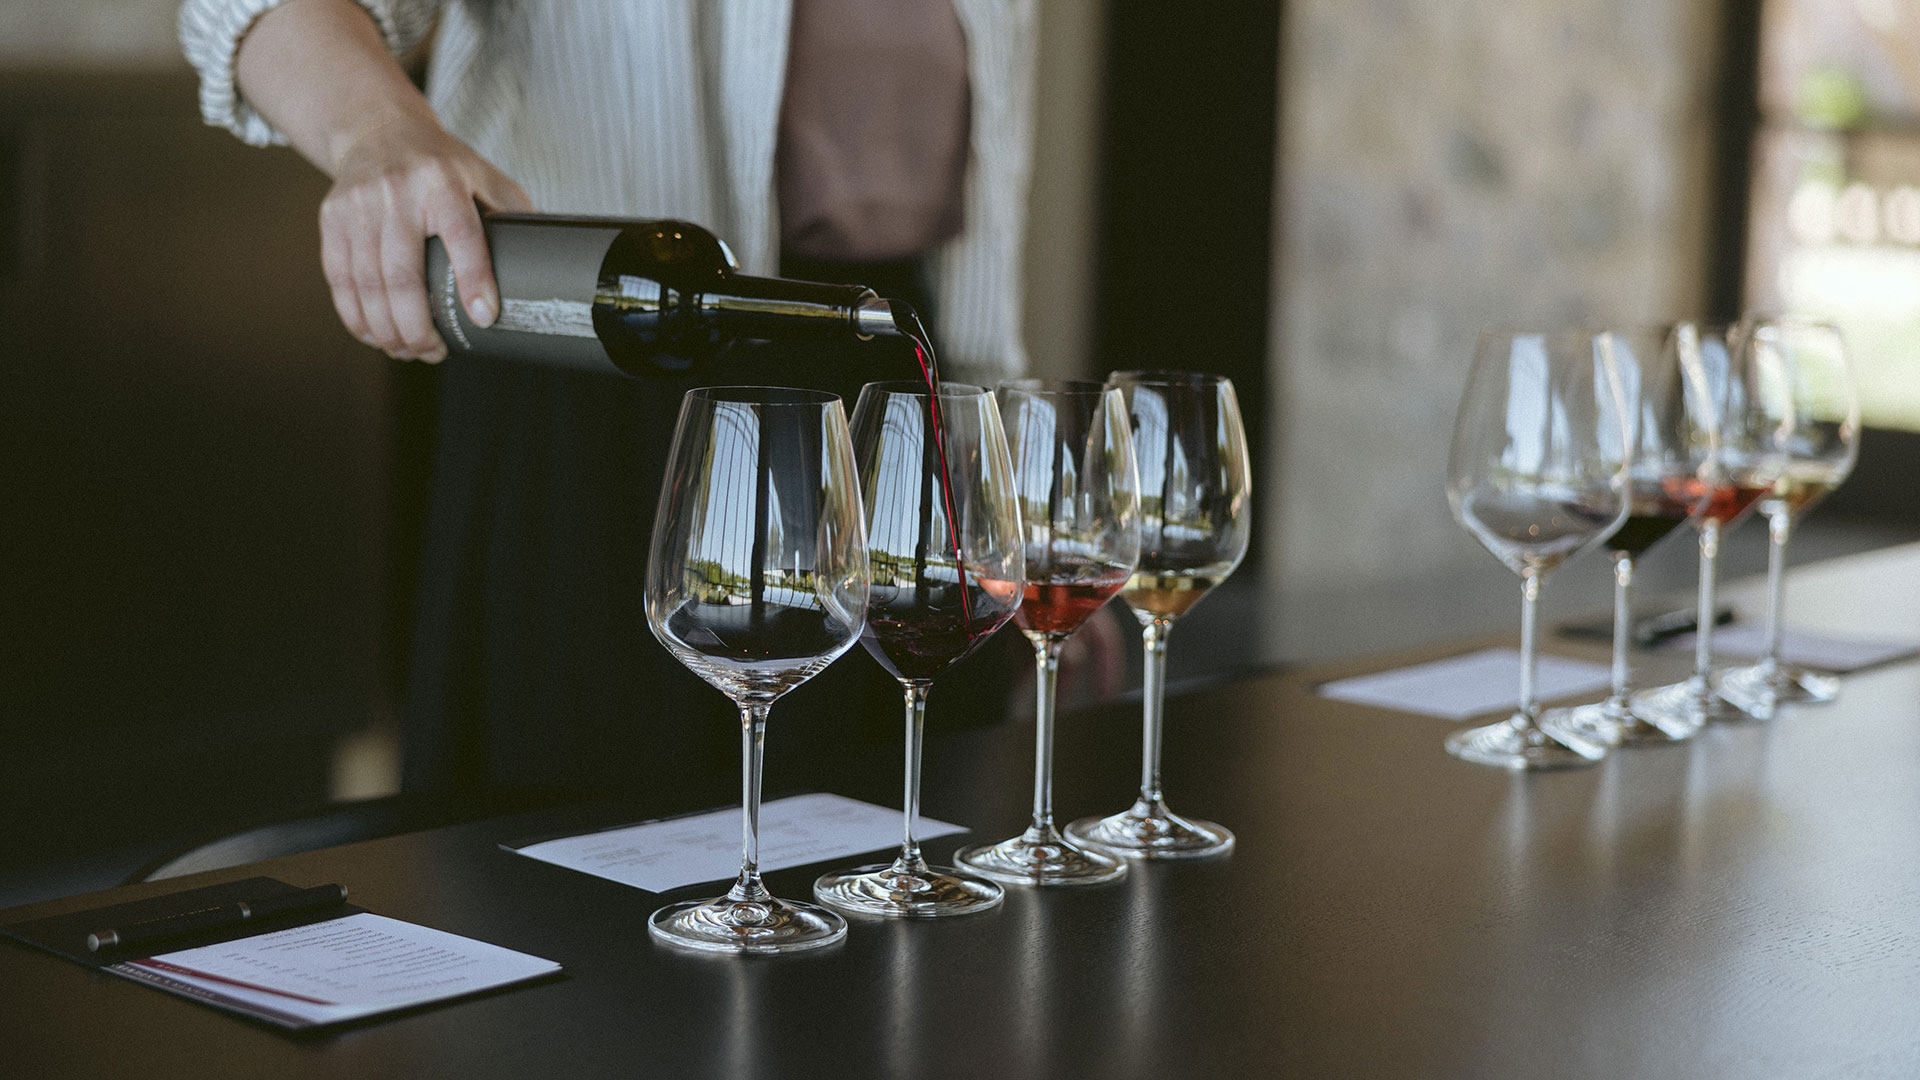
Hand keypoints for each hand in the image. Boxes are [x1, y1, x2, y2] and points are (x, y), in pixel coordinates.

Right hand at [319, 114, 531, 361]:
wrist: (378, 131)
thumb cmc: (442, 165)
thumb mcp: (485, 177)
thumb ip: (513, 217)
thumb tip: (548, 264)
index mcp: (443, 182)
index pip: (461, 235)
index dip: (473, 280)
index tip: (485, 317)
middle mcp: (396, 192)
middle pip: (403, 275)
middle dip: (418, 327)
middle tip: (435, 352)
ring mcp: (358, 205)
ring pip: (368, 284)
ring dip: (388, 330)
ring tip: (409, 351)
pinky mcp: (332, 218)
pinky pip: (340, 279)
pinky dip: (356, 316)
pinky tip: (376, 335)